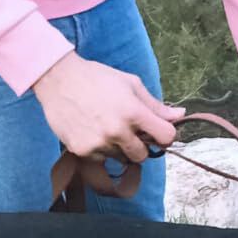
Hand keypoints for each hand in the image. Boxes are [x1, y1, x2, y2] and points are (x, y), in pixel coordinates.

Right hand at [33, 52, 184, 161]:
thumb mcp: (130, 84)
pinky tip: (91, 130)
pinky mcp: (82, 150)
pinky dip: (100, 149)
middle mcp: (118, 131)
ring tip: (106, 126)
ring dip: (119, 148)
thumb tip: (180, 115)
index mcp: (134, 112)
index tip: (159, 133)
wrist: (57, 79)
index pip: (166, 137)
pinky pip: (101, 159)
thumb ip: (155, 105)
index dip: (166, 136)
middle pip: (143, 155)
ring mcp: (99, 143)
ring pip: (121, 158)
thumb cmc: (97, 78)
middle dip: (140, 146)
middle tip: (129, 131)